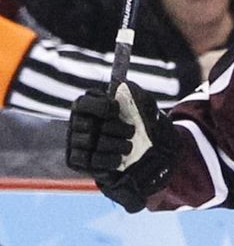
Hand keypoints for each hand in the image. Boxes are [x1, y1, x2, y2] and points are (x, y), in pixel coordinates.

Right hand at [66, 82, 176, 212]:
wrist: (145, 152)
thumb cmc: (139, 122)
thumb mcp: (143, 104)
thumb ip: (135, 93)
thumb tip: (124, 85)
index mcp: (87, 103)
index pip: (83, 103)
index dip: (101, 107)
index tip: (117, 109)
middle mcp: (77, 121)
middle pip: (89, 125)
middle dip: (116, 129)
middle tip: (131, 131)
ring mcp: (75, 141)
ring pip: (90, 143)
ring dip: (115, 145)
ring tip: (129, 146)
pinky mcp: (78, 160)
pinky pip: (88, 160)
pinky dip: (107, 160)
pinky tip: (120, 159)